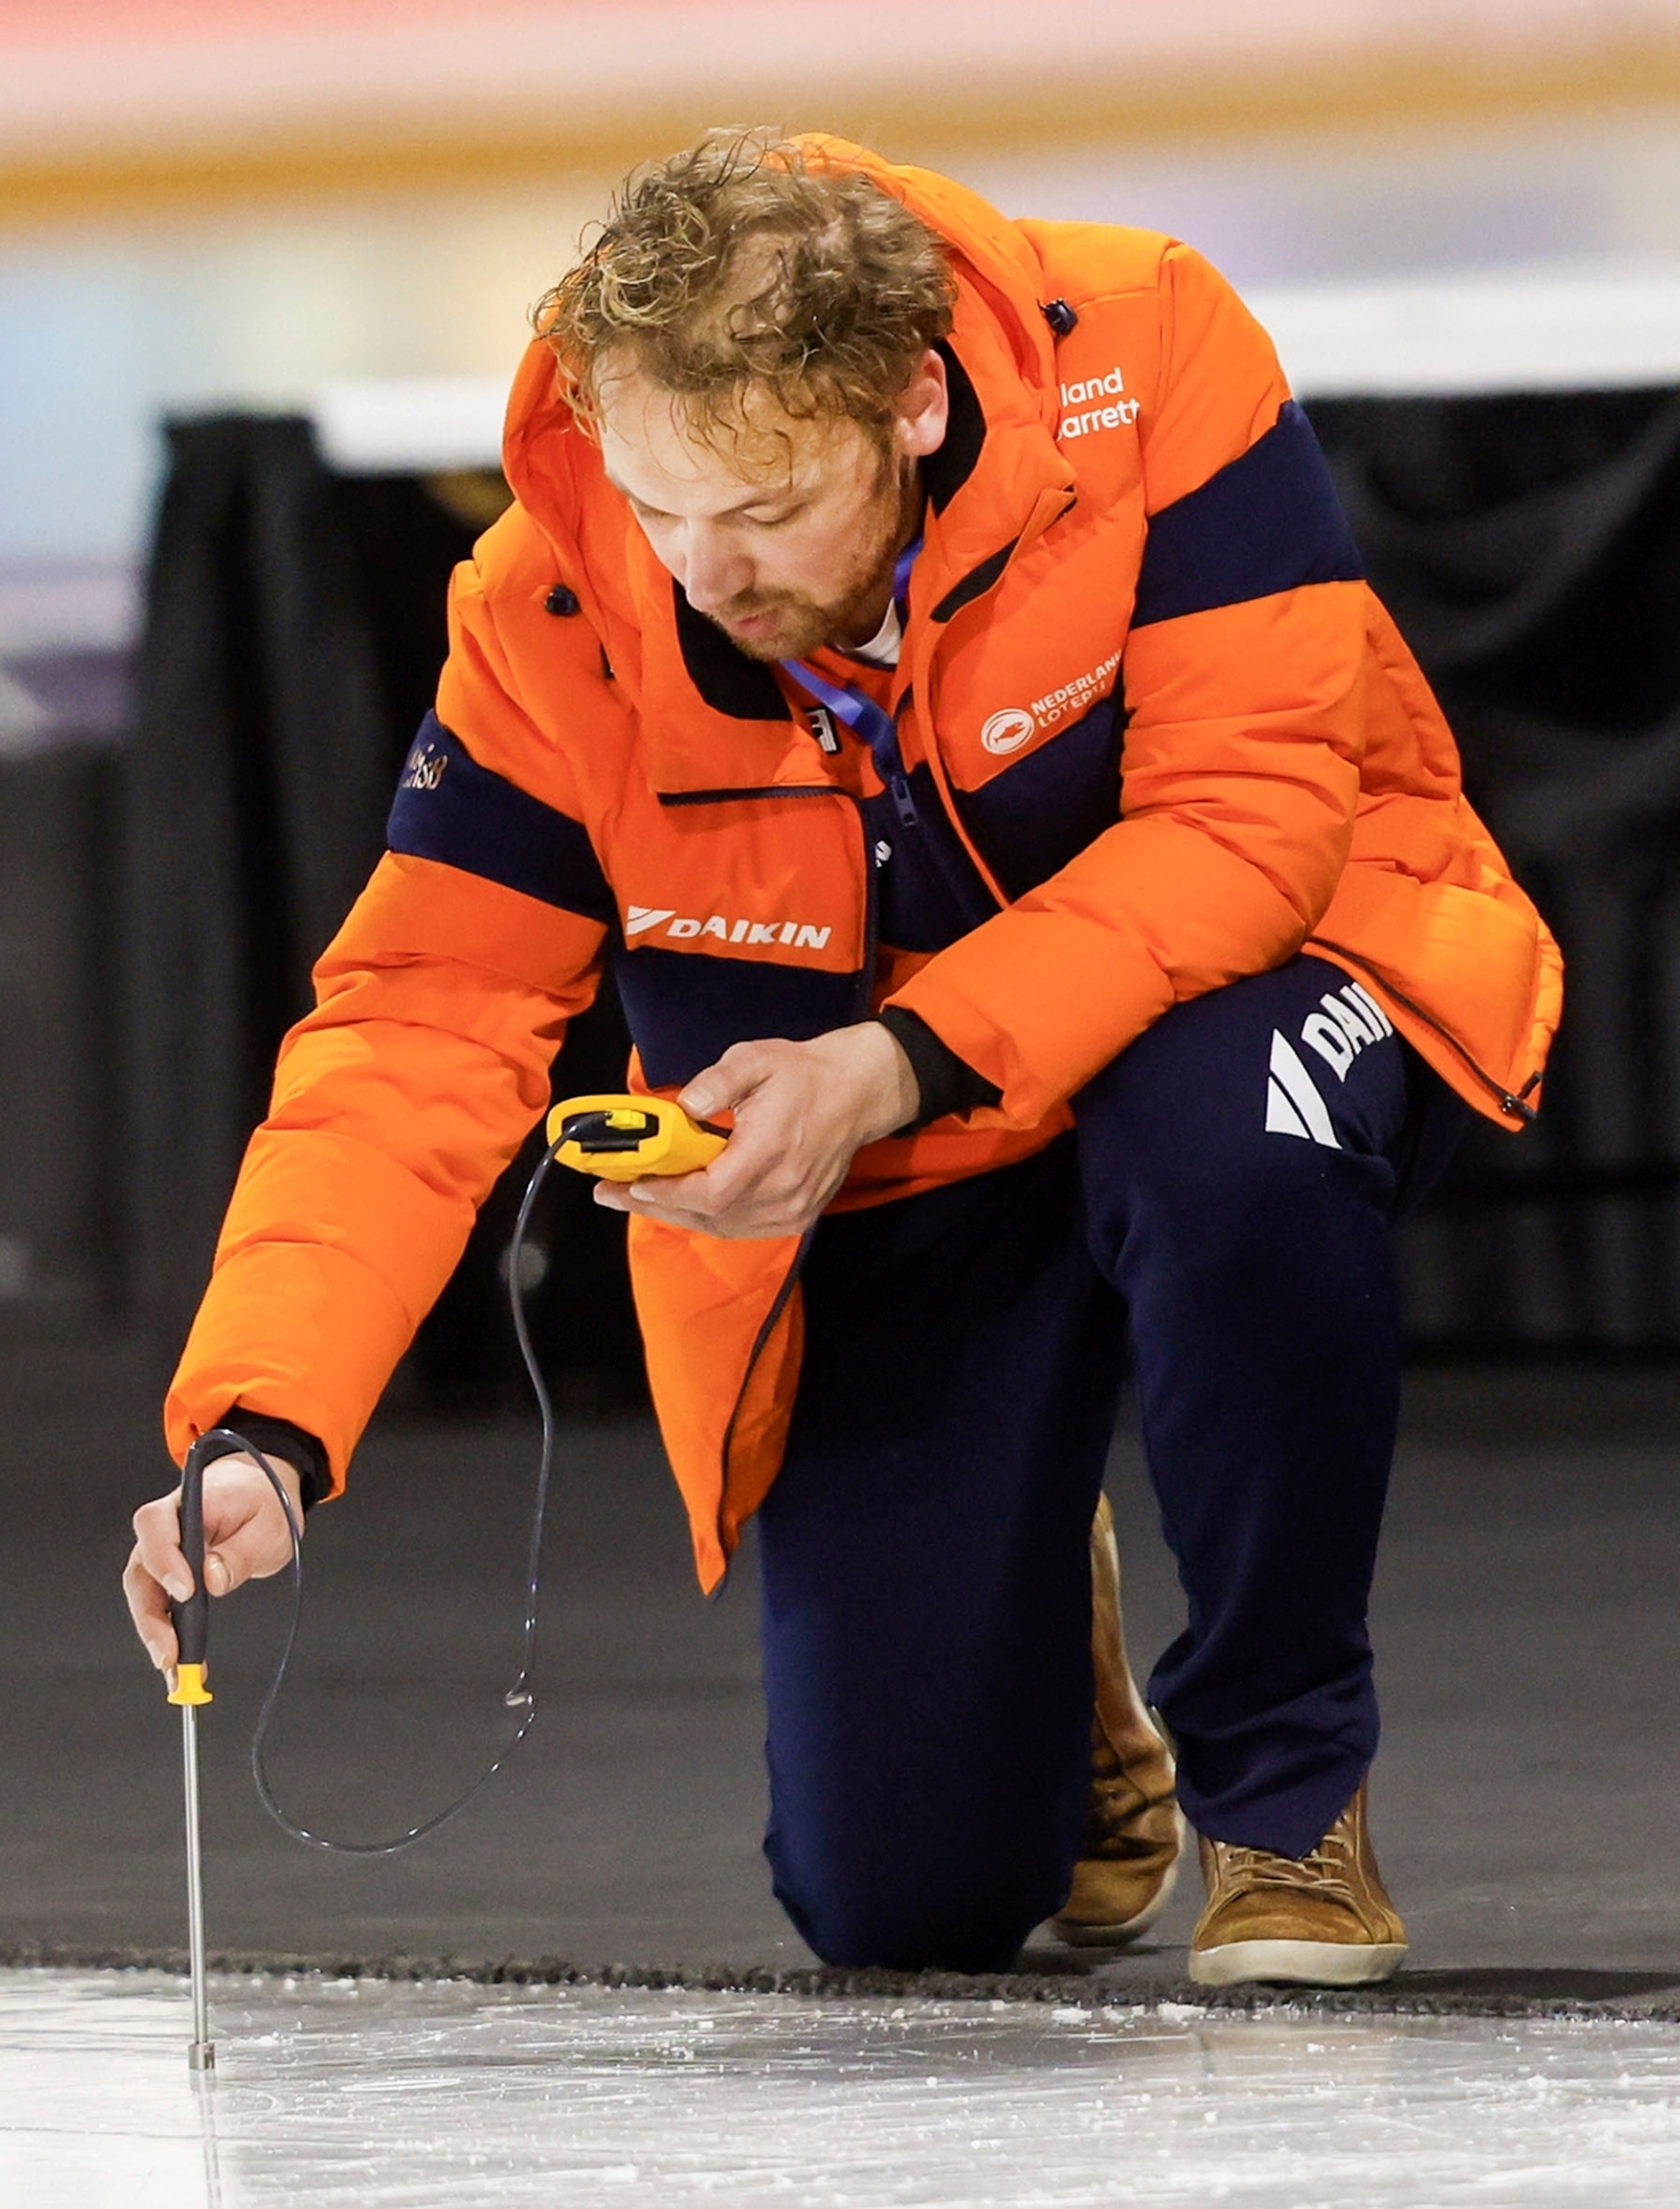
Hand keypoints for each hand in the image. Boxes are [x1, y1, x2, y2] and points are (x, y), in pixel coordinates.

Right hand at [124, 1451, 304, 1673]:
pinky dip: (168, 1639)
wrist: (259, 1495)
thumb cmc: (263, 1502)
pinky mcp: (168, 1577)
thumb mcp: (269, 1523)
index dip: (164, 1560)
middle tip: (170, 1653)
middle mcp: (164, 1529)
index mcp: (188, 1502)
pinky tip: (179, 1669)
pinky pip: (160, 1608)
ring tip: (176, 1672)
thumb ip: (241, 1550)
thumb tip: (213, 1579)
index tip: (186, 1592)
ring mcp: (162, 1554)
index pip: (157, 1525)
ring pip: (145, 1596)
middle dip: (151, 1617)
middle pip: (142, 1570)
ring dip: (156, 1635)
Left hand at [592, 1022, 918, 1239]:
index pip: (711, 1191)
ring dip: (678, 1215)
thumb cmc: (802, 1073)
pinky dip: (709, 1220)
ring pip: (724, 1227)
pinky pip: (743, 1229)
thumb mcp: (755, 1059)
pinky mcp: (799, 1216)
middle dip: (656, 1206)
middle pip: (710, 1216)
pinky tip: (684, 1205)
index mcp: (770, 1150)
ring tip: (639, 1197)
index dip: (667, 1194)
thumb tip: (685, 1105)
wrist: (857, 1092)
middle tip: (612, 1194)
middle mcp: (783, 1190)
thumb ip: (717, 1081)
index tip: (628, 1183)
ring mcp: (794, 1209)